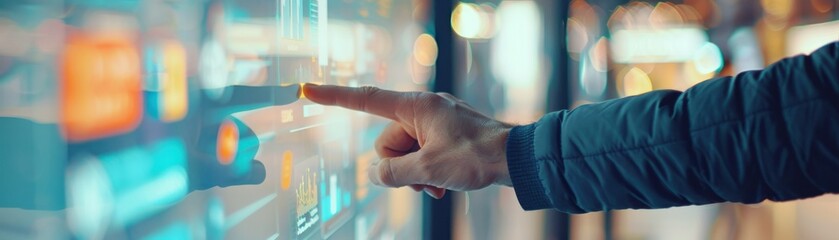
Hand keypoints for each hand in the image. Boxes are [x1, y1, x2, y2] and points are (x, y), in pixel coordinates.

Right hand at [303, 84, 513, 198]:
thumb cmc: (476, 156)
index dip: (333, 96)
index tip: (307, 89)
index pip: (365, 99)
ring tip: (439, 185)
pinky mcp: (447, 134)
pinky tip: (444, 184)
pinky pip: (423, 153)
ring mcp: (436, 121)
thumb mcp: (427, 169)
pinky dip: (428, 170)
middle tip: (425, 179)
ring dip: (417, 173)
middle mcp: (423, 108)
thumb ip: (393, 172)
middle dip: (401, 166)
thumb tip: (378, 174)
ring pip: (406, 152)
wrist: (517, 158)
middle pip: (388, 141)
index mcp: (415, 106)